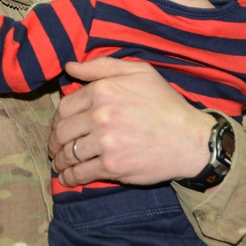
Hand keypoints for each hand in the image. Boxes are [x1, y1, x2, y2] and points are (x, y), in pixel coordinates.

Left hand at [49, 57, 213, 186]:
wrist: (191, 139)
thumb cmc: (166, 104)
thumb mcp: (140, 73)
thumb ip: (102, 67)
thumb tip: (70, 67)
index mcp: (104, 90)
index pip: (65, 106)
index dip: (58, 119)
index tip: (61, 127)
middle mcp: (101, 115)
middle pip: (62, 131)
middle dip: (55, 141)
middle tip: (56, 147)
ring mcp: (106, 142)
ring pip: (68, 153)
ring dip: (60, 161)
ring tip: (60, 164)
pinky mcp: (112, 166)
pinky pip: (80, 173)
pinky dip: (69, 177)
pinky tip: (68, 178)